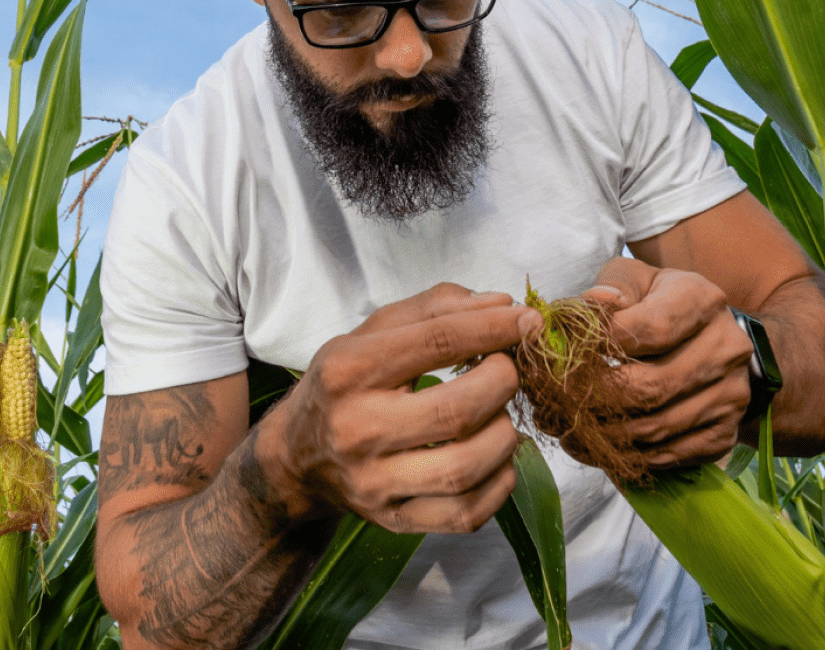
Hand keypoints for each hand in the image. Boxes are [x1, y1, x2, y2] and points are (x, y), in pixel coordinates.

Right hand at [256, 283, 538, 533]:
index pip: (436, 342)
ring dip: (504, 436)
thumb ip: (434, 310)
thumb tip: (501, 304)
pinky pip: (465, 514)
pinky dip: (499, 485)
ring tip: (499, 416)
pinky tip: (495, 459)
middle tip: (507, 371)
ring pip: (464, 468)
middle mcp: (357, 429)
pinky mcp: (392, 520)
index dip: (494, 328)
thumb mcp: (371, 334)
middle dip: (502, 383)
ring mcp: (373, 482)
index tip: (528, 322)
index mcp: (349, 370)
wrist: (296, 457)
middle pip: (456, 411)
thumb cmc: (343, 386)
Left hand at [575, 257, 752, 469]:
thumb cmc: (657, 302)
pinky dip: (627, 457)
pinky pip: (669, 456)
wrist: (706, 338)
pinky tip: (595, 447)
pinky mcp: (725, 434)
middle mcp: (726, 349)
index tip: (562, 351)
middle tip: (552, 402)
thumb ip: (612, 287)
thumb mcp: (635, 279)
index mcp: (703, 301)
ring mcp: (731, 395)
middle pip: (650, 386)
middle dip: (592, 399)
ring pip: (656, 428)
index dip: (601, 344)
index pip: (650, 329)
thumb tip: (593, 304)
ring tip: (564, 428)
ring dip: (602, 436)